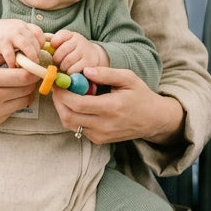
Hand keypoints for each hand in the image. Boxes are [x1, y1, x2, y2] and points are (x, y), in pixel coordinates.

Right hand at [0, 17, 46, 69]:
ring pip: (26, 45)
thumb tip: (41, 54)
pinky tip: (14, 67)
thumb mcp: (19, 32)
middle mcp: (20, 28)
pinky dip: (13, 62)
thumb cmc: (6, 34)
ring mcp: (11, 34)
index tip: (40, 53)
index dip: (41, 44)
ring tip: (30, 67)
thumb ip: (29, 39)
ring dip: (30, 57)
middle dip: (37, 53)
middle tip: (37, 63)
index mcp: (25, 26)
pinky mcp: (2, 42)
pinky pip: (10, 53)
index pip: (39, 33)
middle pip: (34, 40)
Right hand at [0, 57, 38, 131]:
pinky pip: (13, 111)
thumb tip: (15, 51)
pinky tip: (7, 95)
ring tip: (21, 84)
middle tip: (31, 74)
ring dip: (26, 92)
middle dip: (32, 81)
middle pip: (26, 89)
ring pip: (23, 101)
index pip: (23, 76)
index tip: (34, 66)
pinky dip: (14, 102)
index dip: (33, 71)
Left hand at [47, 29, 108, 74]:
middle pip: (62, 51)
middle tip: (57, 62)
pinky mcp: (88, 63)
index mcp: (71, 35)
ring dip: (63, 66)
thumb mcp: (66, 42)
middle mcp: (79, 41)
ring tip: (64, 67)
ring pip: (67, 61)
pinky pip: (74, 69)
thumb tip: (44, 47)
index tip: (53, 48)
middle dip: (57, 59)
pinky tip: (70, 71)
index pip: (61, 36)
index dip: (54, 43)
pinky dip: (69, 72)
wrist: (93, 55)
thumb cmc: (74, 50)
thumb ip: (56, 42)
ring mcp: (85, 51)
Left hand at [51, 65, 182, 145]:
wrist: (153, 120)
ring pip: (70, 124)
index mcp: (112, 108)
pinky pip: (78, 128)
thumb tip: (85, 70)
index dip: (63, 93)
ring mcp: (101, 135)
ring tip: (65, 94)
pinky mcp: (99, 140)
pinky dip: (72, 116)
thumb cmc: (140, 96)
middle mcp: (105, 125)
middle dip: (58, 101)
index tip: (58, 81)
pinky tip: (77, 105)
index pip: (78, 104)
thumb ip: (106, 73)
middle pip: (69, 116)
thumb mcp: (128, 78)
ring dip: (62, 109)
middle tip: (57, 87)